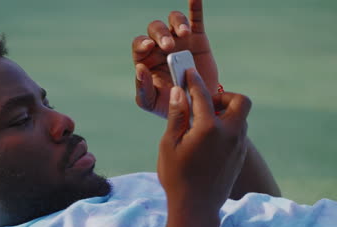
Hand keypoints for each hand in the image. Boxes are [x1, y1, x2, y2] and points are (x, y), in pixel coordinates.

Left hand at [132, 0, 217, 118]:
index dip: (142, 43)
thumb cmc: (169, 105)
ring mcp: (179, 40)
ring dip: (177, 22)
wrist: (197, 107)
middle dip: (160, 34)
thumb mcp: (151, 102)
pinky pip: (195, 18)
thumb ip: (142, 89)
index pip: (139, 44)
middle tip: (169, 46)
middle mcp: (160, 46)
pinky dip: (195, 6)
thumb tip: (140, 69)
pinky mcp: (197, 38)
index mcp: (146, 59)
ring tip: (184, 33)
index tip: (149, 47)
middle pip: (155, 29)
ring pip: (174, 20)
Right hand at [157, 69, 250, 212]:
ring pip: (241, 117)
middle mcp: (229, 134)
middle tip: (206, 104)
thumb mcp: (169, 144)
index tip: (188, 73)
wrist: (195, 208)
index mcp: (209, 128)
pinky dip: (227, 127)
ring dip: (226, 112)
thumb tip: (178, 92)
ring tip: (204, 122)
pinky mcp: (239, 156)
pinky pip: (238, 133)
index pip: (203, 95)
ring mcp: (238, 146)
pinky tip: (209, 139)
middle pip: (240, 101)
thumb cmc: (176, 176)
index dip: (193, 81)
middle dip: (224, 97)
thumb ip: (177, 116)